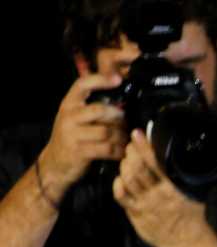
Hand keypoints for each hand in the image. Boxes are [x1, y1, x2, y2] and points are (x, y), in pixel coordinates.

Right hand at [36, 73, 126, 195]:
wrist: (55, 162)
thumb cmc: (72, 137)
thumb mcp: (75, 117)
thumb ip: (91, 106)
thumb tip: (118, 96)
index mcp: (68, 104)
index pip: (82, 85)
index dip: (100, 80)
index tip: (118, 79)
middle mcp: (68, 116)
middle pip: (100, 110)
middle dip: (118, 116)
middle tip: (125, 122)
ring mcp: (72, 134)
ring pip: (106, 131)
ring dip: (121, 136)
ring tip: (125, 139)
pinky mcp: (79, 151)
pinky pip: (106, 149)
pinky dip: (118, 151)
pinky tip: (121, 151)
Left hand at [113, 129, 212, 246]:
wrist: (186, 242)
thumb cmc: (191, 217)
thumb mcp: (194, 193)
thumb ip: (183, 177)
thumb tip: (175, 157)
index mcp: (174, 189)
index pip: (156, 163)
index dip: (144, 146)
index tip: (137, 133)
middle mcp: (158, 196)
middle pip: (137, 168)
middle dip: (131, 153)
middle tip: (130, 145)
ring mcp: (145, 205)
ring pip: (127, 179)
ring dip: (124, 166)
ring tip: (127, 160)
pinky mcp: (136, 213)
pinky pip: (120, 196)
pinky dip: (118, 184)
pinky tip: (121, 178)